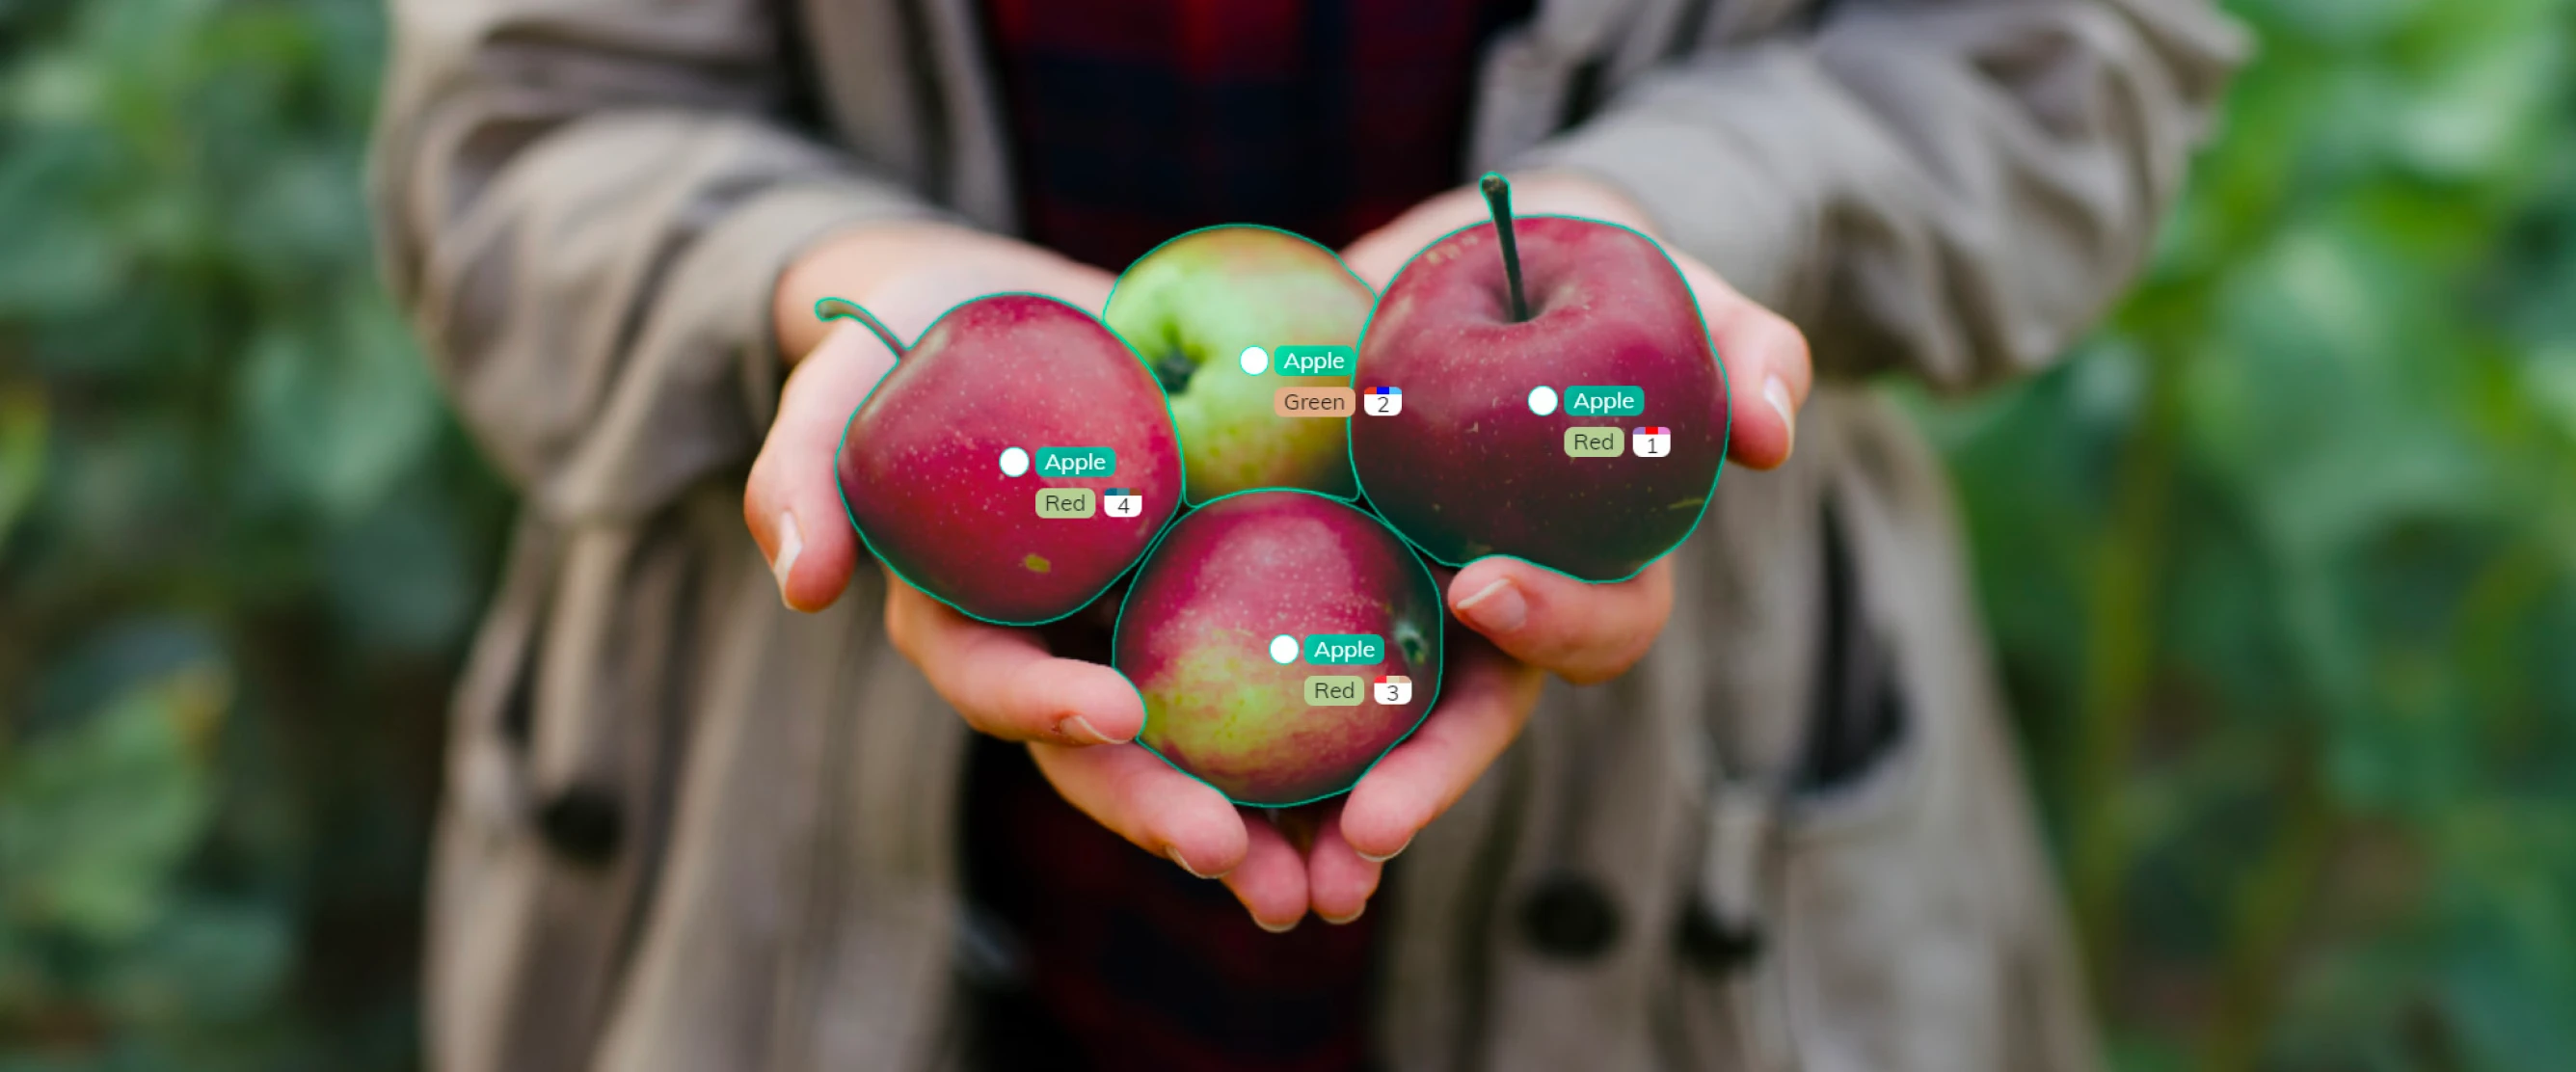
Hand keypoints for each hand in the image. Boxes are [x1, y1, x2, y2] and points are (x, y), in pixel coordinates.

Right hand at [746, 223, 1315, 924]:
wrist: (1022, 301)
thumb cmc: (915, 331)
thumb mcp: (845, 374)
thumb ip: (804, 466)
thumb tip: (802, 588)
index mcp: (964, 616)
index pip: (993, 680)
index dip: (1043, 706)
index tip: (1115, 714)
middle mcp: (1057, 644)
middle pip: (1105, 752)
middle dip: (1162, 813)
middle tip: (1236, 861)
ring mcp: (1142, 629)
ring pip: (1199, 749)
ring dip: (1260, 826)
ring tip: (1333, 884)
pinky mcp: (1222, 597)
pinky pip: (1274, 679)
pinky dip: (1330, 740)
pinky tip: (1399, 782)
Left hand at [1284, 173, 1812, 921]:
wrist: (1476, 253)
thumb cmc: (1598, 276)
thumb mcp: (1676, 289)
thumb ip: (1744, 349)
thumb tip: (1773, 439)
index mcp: (1589, 563)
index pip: (1591, 622)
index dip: (1551, 617)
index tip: (1482, 586)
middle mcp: (1495, 609)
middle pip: (1472, 718)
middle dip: (1427, 780)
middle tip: (1364, 826)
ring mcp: (1405, 604)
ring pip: (1377, 734)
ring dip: (1331, 811)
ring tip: (1280, 876)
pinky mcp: (1314, 581)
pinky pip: (1278, 676)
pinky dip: (1239, 742)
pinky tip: (1179, 785)